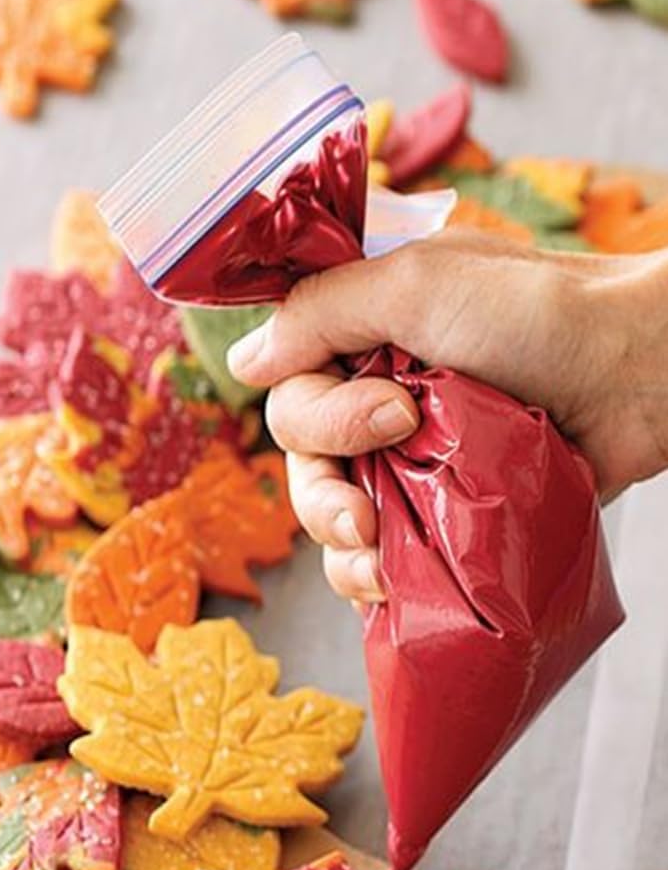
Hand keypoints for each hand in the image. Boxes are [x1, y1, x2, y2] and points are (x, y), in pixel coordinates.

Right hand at [225, 231, 667, 602]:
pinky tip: (389, 585)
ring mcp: (413, 460)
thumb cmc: (544, 311)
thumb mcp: (415, 285)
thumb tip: (241, 363)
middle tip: (371, 506)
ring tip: (377, 553)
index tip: (390, 408)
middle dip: (323, 492)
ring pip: (331, 517)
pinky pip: (381, 557)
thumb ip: (319, 312)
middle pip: (300, 462)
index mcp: (361, 338)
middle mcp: (377, 396)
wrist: (643, 372)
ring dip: (340, 544)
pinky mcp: (448, 513)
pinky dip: (374, 578)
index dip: (319, 415)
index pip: (287, 391)